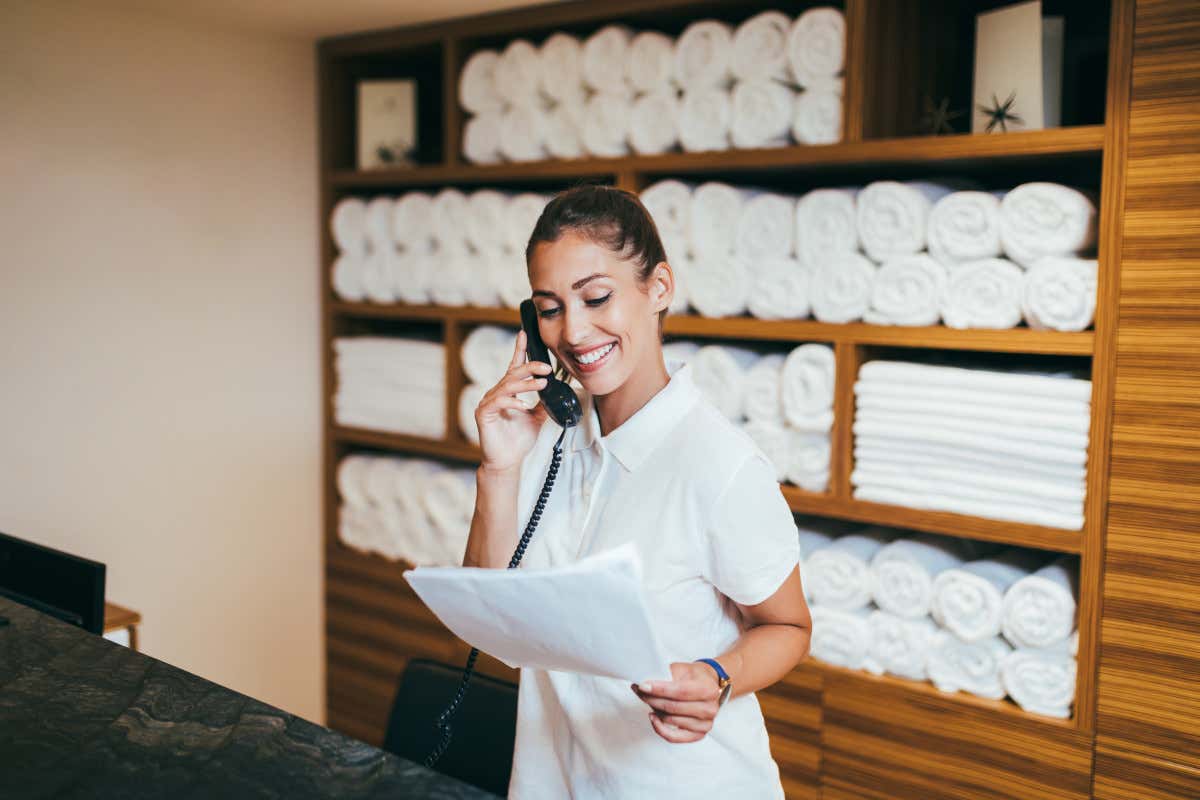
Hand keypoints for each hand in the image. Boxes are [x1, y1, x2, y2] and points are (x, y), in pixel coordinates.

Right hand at [476, 330, 553, 473]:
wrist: (507, 461)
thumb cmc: (518, 440)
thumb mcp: (537, 418)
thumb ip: (544, 403)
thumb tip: (558, 392)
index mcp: (509, 392)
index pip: (514, 366)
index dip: (519, 349)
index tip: (525, 333)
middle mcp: (497, 393)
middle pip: (513, 374)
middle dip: (530, 367)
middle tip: (547, 368)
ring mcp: (489, 403)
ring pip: (507, 386)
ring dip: (525, 384)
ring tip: (541, 384)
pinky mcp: (484, 414)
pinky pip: (498, 402)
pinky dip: (513, 402)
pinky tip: (523, 406)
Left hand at [631, 661, 721, 743]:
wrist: (708, 685)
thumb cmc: (695, 677)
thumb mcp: (683, 668)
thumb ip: (666, 674)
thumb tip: (644, 680)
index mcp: (709, 689)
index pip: (680, 691)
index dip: (660, 690)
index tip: (643, 686)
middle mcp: (710, 708)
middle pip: (673, 707)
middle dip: (652, 699)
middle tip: (640, 690)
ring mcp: (705, 724)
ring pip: (671, 720)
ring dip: (654, 709)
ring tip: (647, 699)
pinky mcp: (698, 735)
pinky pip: (674, 737)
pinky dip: (660, 728)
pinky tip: (654, 717)